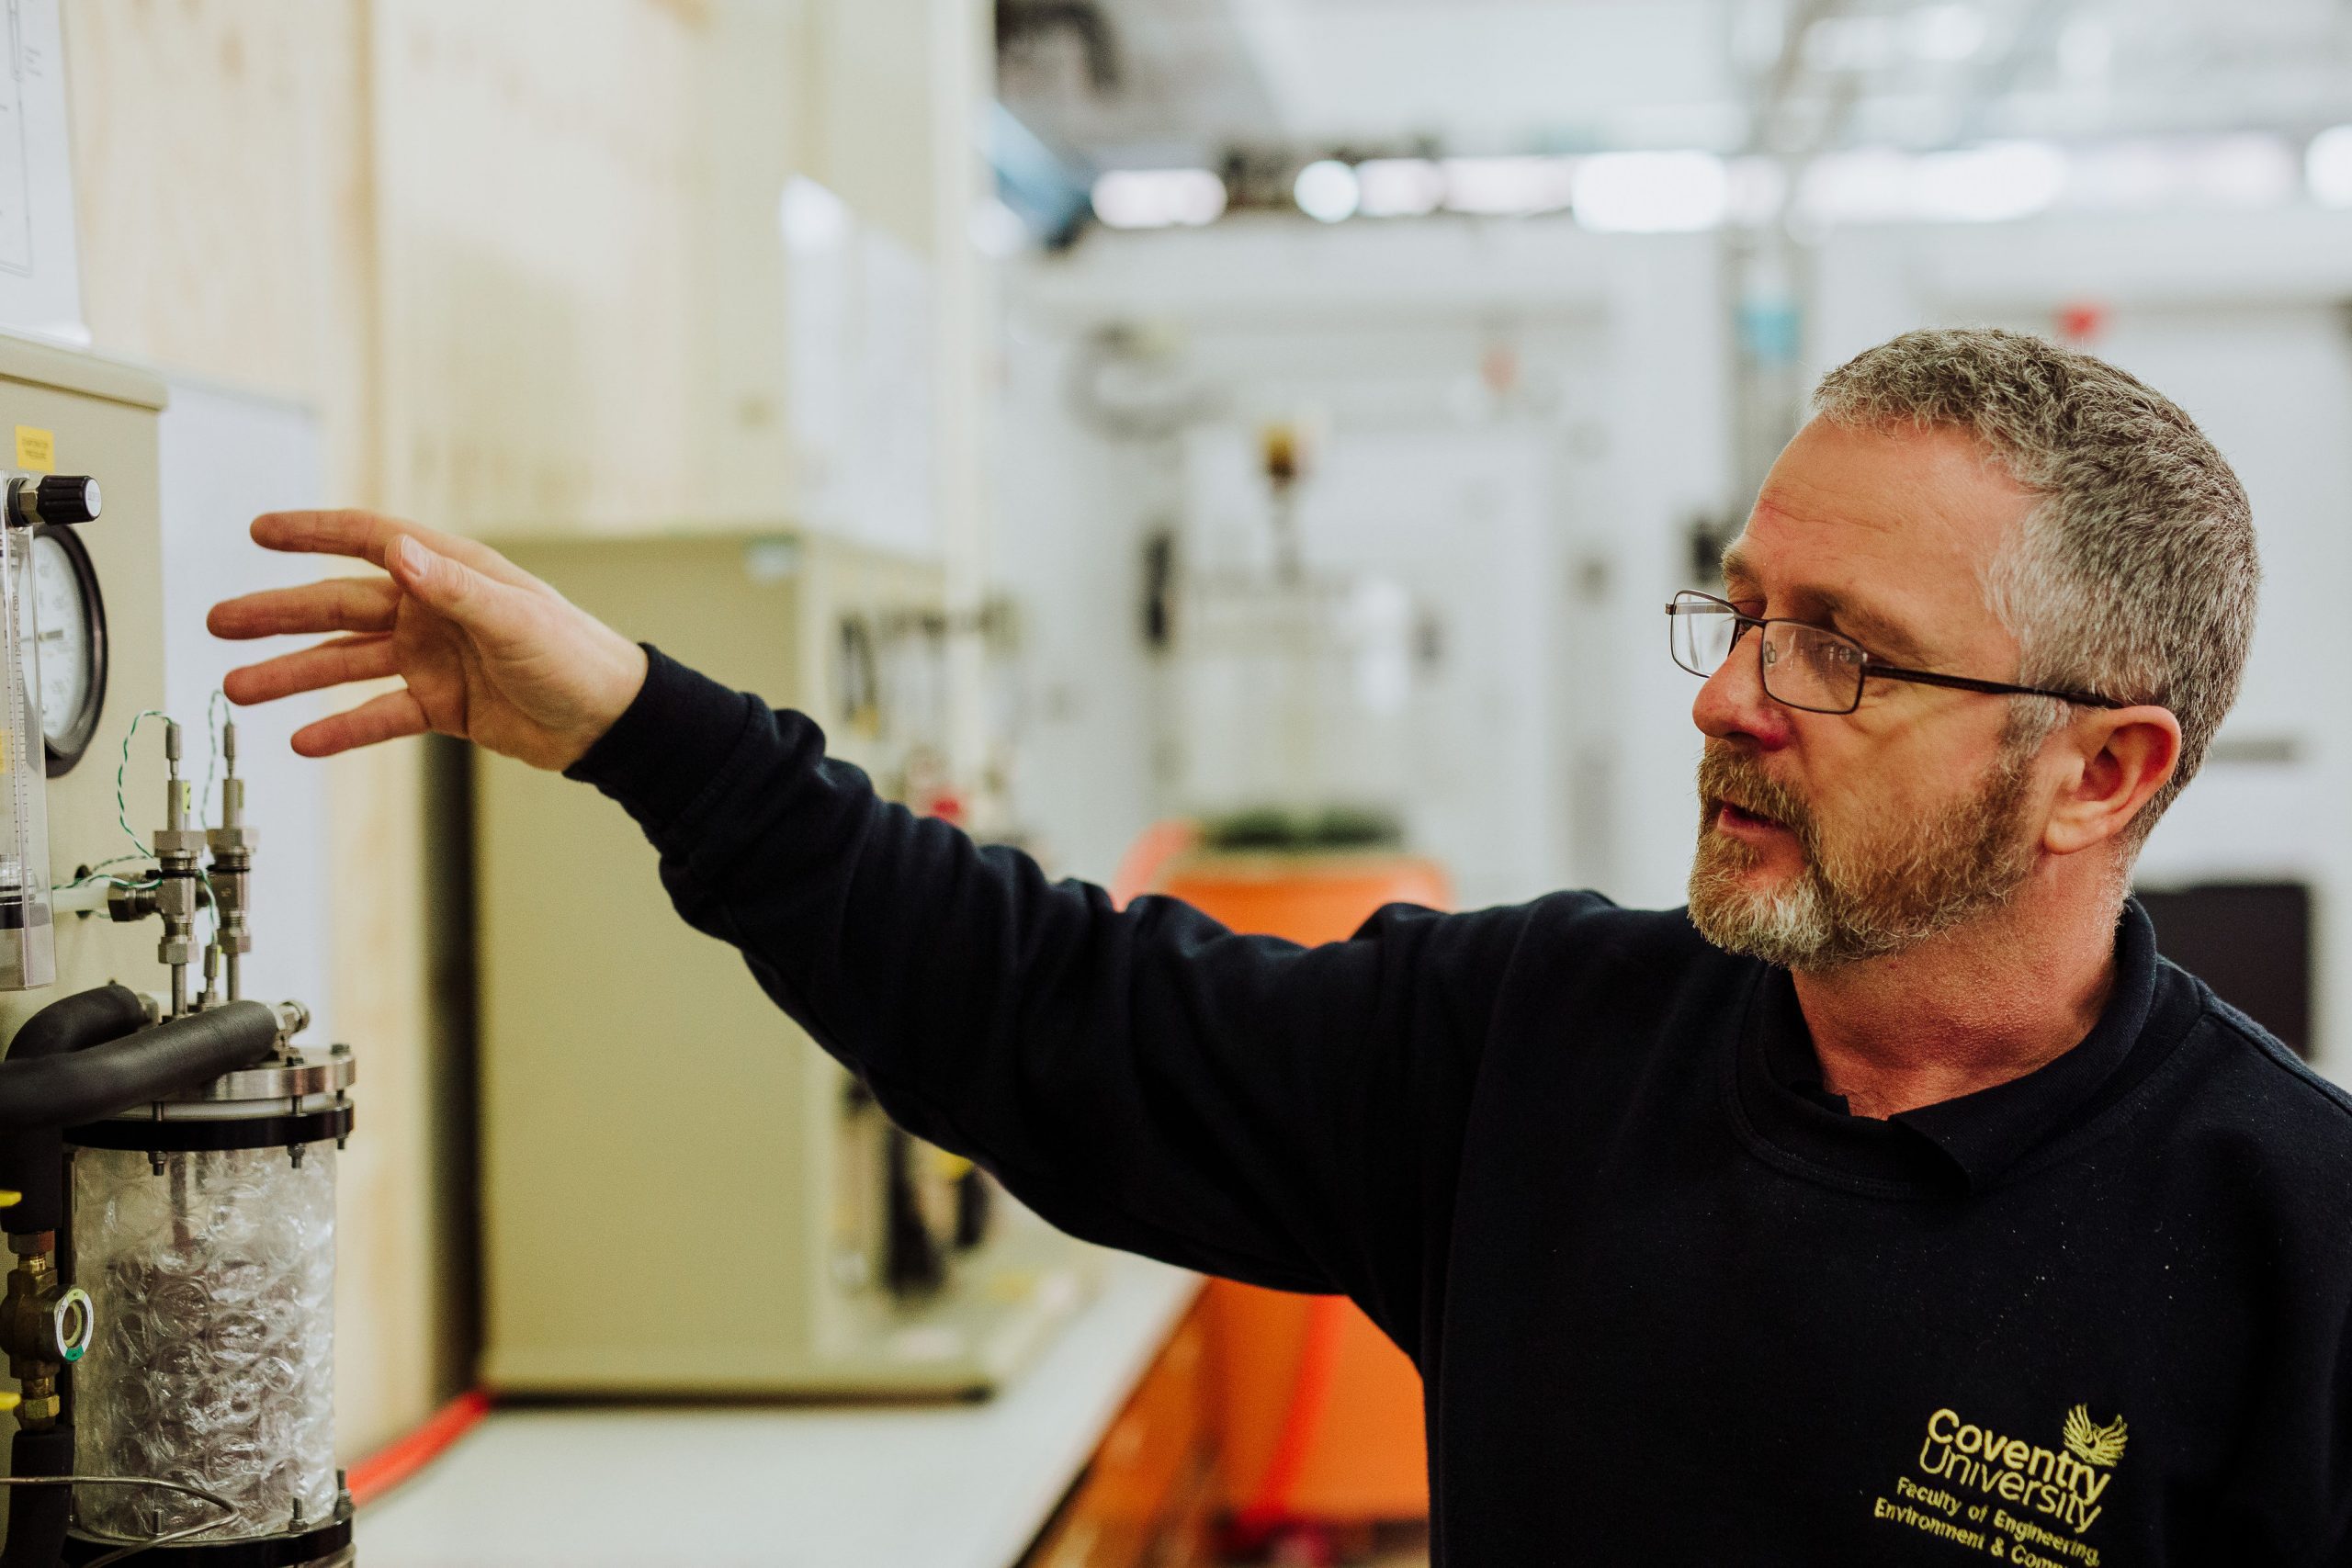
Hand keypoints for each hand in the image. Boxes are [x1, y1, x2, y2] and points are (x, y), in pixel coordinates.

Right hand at [208, 510, 649, 769]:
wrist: (610, 721)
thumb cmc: (576, 656)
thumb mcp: (513, 617)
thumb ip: (451, 586)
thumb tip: (397, 549)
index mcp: (449, 573)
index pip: (370, 540)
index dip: (314, 532)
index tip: (260, 531)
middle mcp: (432, 611)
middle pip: (339, 607)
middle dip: (278, 615)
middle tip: (220, 623)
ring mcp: (432, 658)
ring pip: (347, 664)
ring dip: (294, 675)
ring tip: (239, 689)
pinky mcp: (441, 705)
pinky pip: (379, 715)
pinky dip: (343, 727)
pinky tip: (303, 739)